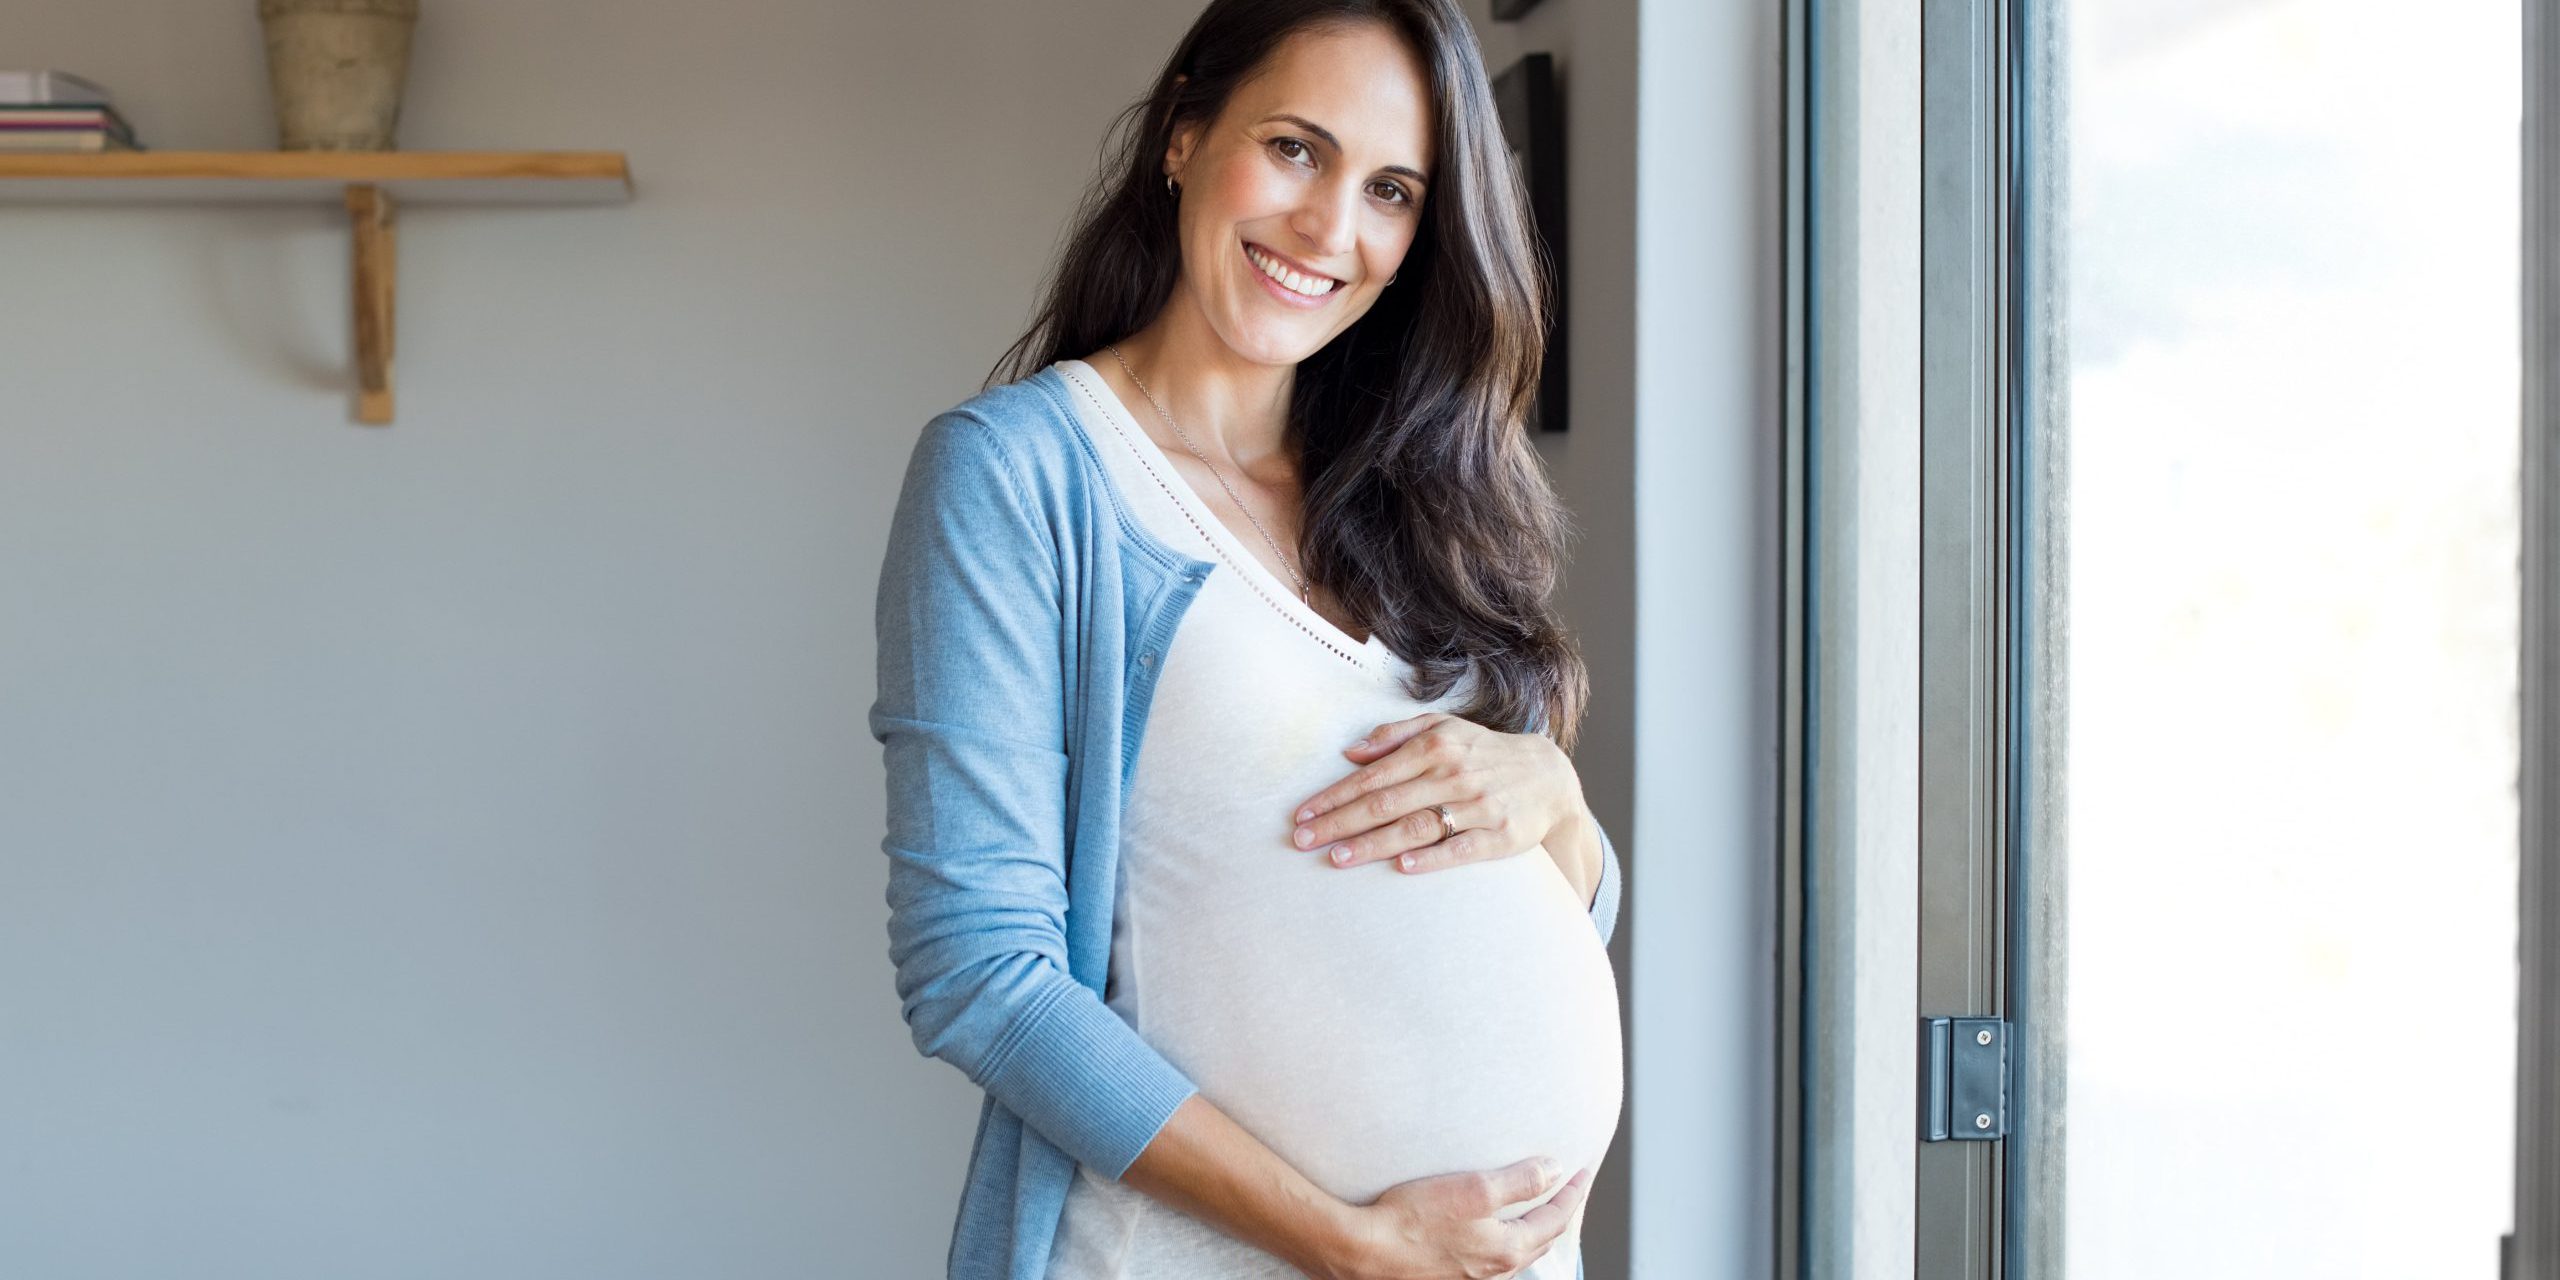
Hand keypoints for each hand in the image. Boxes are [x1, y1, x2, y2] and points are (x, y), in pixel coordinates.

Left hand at [1288, 712, 1584, 878]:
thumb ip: (1396, 734)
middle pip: (1387, 803)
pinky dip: (1432, 857)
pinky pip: (1461, 848)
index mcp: (1435, 747)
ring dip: (1374, 843)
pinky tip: (1403, 866)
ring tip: (1338, 858)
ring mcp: (1478, 805)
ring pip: (1417, 826)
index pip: (1374, 775)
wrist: (1548, 777)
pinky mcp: (1500, 836)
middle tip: (1303, 840)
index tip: (1303, 814)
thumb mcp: (1444, 728)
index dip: (1335, 796)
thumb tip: (1351, 752)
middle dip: (1341, 822)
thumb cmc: (1483, 753)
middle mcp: (1454, 774)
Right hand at [1311, 1158, 1592, 1279]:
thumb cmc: (1413, 1218)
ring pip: (1516, 1254)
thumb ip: (1520, 1181)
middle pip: (1541, 1241)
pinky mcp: (1447, 1275)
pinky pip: (1491, 1260)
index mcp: (1507, 1249)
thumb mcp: (1474, 1189)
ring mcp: (1470, 1277)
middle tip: (1569, 1191)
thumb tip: (1555, 1171)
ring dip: (1532, 1231)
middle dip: (1558, 1214)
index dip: (1573, 1194)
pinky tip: (1492, 1234)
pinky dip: (1505, 1242)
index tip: (1583, 1172)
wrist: (1363, 1251)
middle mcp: (1493, 1270)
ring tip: (1537, 1211)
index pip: (1555, 1219)